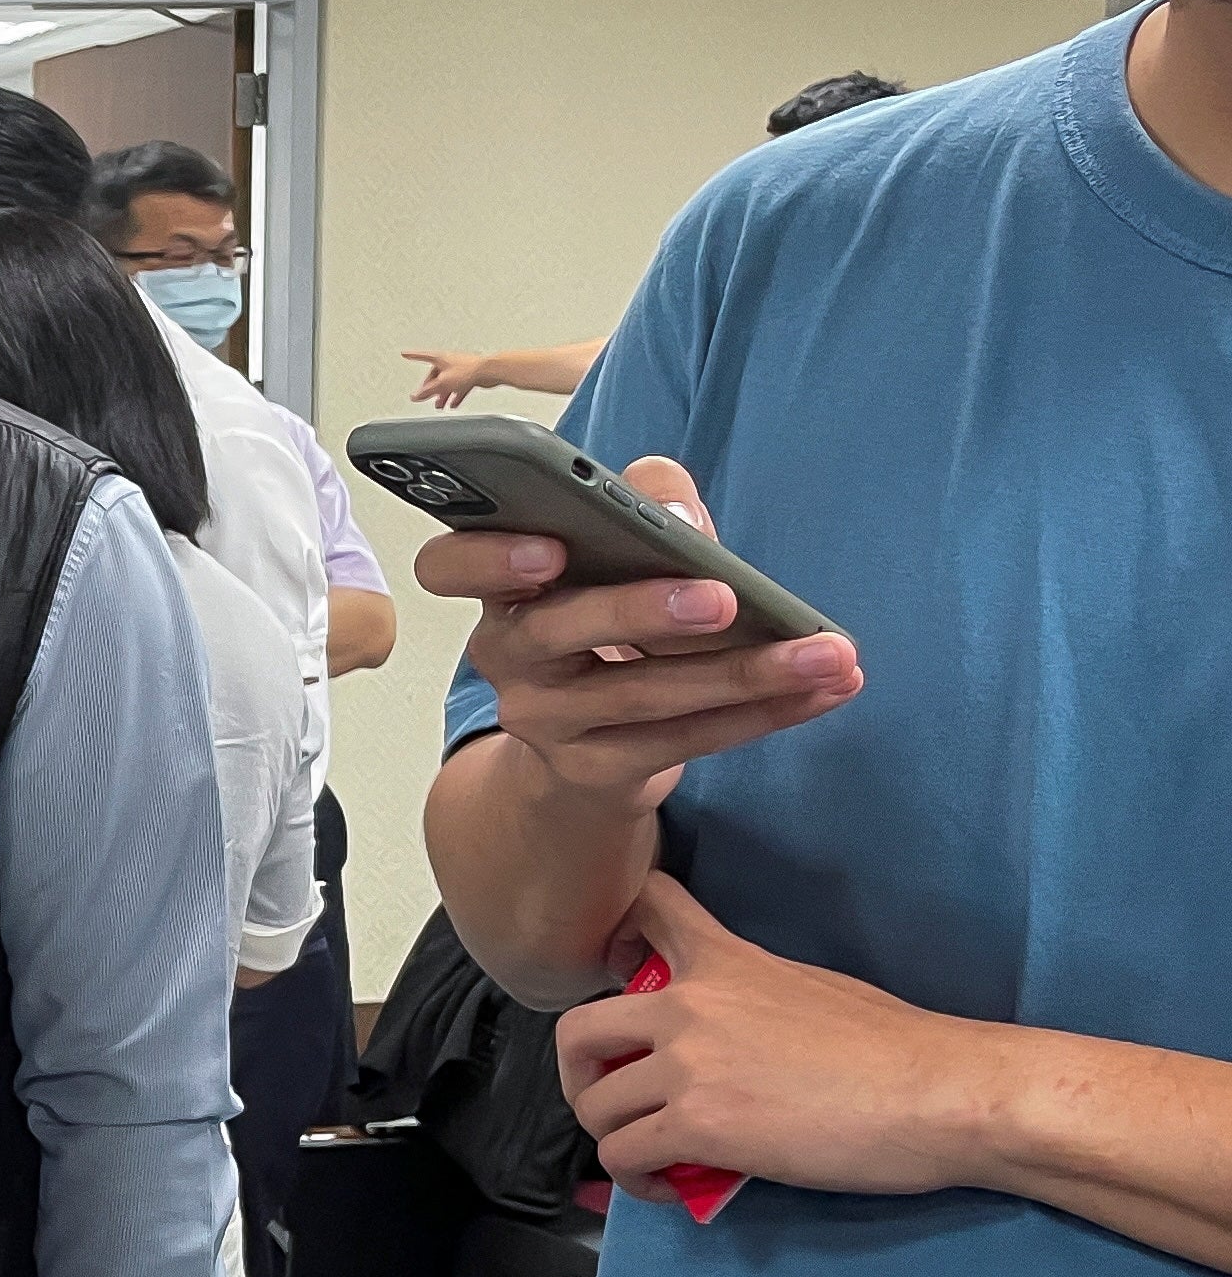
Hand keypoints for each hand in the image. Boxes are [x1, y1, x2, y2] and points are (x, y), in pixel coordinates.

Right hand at [403, 349, 495, 406]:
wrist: (489, 371)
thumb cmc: (469, 370)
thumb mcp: (442, 384)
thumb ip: (427, 391)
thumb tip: (415, 396)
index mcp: (440, 358)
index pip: (422, 356)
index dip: (412, 355)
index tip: (405, 353)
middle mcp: (449, 361)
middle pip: (435, 376)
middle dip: (430, 388)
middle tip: (426, 396)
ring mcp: (460, 368)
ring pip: (447, 383)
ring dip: (443, 394)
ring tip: (440, 404)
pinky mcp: (469, 376)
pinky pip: (458, 387)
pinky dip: (455, 395)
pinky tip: (454, 403)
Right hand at [418, 455, 859, 812]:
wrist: (586, 749)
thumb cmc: (604, 620)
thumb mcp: (614, 554)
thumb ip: (641, 506)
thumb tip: (682, 519)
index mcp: (500, 586)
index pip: (449, 566)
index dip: (488, 559)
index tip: (549, 548)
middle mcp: (507, 655)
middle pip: (556, 630)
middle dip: (640, 611)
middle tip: (723, 597)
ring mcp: (545, 720)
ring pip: (640, 695)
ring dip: (745, 672)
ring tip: (827, 653)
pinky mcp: (595, 770)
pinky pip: (684, 741)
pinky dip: (764, 713)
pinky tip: (826, 689)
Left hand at [558, 875, 988, 1202]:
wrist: (940, 1091)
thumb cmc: (898, 1047)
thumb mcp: (810, 986)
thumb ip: (749, 994)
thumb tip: (730, 1034)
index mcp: (723, 962)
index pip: (646, 907)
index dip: (616, 937)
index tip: (620, 972)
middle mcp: (689, 1005)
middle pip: (576, 1032)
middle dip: (580, 1073)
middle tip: (613, 1100)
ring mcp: (687, 1066)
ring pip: (594, 1106)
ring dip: (613, 1136)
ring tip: (652, 1155)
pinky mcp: (698, 1126)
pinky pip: (623, 1155)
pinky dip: (636, 1179)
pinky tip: (671, 1184)